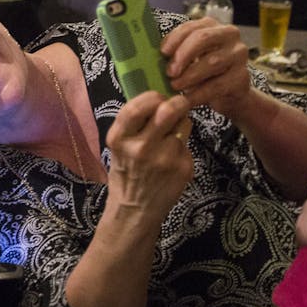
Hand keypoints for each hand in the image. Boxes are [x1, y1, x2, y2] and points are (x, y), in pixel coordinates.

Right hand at [104, 91, 193, 216]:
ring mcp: (164, 158)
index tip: (158, 97)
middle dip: (177, 103)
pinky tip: (173, 159)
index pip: (139, 106)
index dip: (153, 97)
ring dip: (181, 125)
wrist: (135, 210)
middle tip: (179, 104)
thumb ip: (134, 123)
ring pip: (183, 124)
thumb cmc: (126, 172)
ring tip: (171, 137)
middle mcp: (141, 147)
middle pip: (168, 110)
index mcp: (119, 139)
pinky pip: (188, 144)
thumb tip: (158, 98)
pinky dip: (183, 146)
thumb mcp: (118, 146)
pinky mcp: (183, 167)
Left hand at [160, 17, 252, 116]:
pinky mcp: (242, 77)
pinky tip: (187, 99)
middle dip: (183, 55)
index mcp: (212, 25)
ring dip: (189, 76)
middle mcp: (229, 35)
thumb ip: (176, 51)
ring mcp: (239, 55)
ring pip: (212, 62)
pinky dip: (198, 94)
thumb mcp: (191, 57)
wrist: (229, 93)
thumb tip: (148, 53)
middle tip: (169, 72)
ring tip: (175, 86)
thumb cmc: (203, 71)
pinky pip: (217, 85)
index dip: (175, 39)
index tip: (162, 53)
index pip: (191, 27)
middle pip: (203, 38)